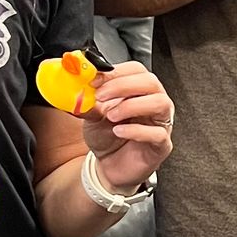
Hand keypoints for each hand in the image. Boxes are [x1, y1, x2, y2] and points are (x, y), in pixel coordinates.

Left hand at [81, 60, 173, 194]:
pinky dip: (137, 131)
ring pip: (160, 103)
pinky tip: (119, 131)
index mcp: (139, 90)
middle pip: (150, 82)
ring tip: (111, 116)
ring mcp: (161, 123)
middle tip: (101, 95)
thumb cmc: (107, 136)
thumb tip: (75, 90)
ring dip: (132, 105)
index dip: (116, 72)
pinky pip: (157, 133)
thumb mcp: (92, 115)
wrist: (109, 165)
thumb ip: (87, 102)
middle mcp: (154, 102)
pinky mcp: (162, 145)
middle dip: (123, 86)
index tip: (94, 80)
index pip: (136, 70)